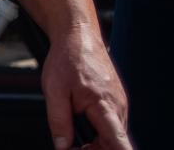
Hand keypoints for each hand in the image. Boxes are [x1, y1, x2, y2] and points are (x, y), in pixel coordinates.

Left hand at [41, 27, 130, 148]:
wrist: (77, 35)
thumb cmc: (67, 58)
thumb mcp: (54, 91)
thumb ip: (59, 121)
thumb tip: (61, 145)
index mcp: (105, 106)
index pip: (119, 142)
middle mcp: (118, 106)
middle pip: (115, 143)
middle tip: (71, 147)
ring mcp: (119, 103)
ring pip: (113, 134)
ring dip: (96, 142)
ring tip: (74, 138)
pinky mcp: (115, 99)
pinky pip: (111, 123)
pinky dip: (98, 130)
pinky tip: (82, 126)